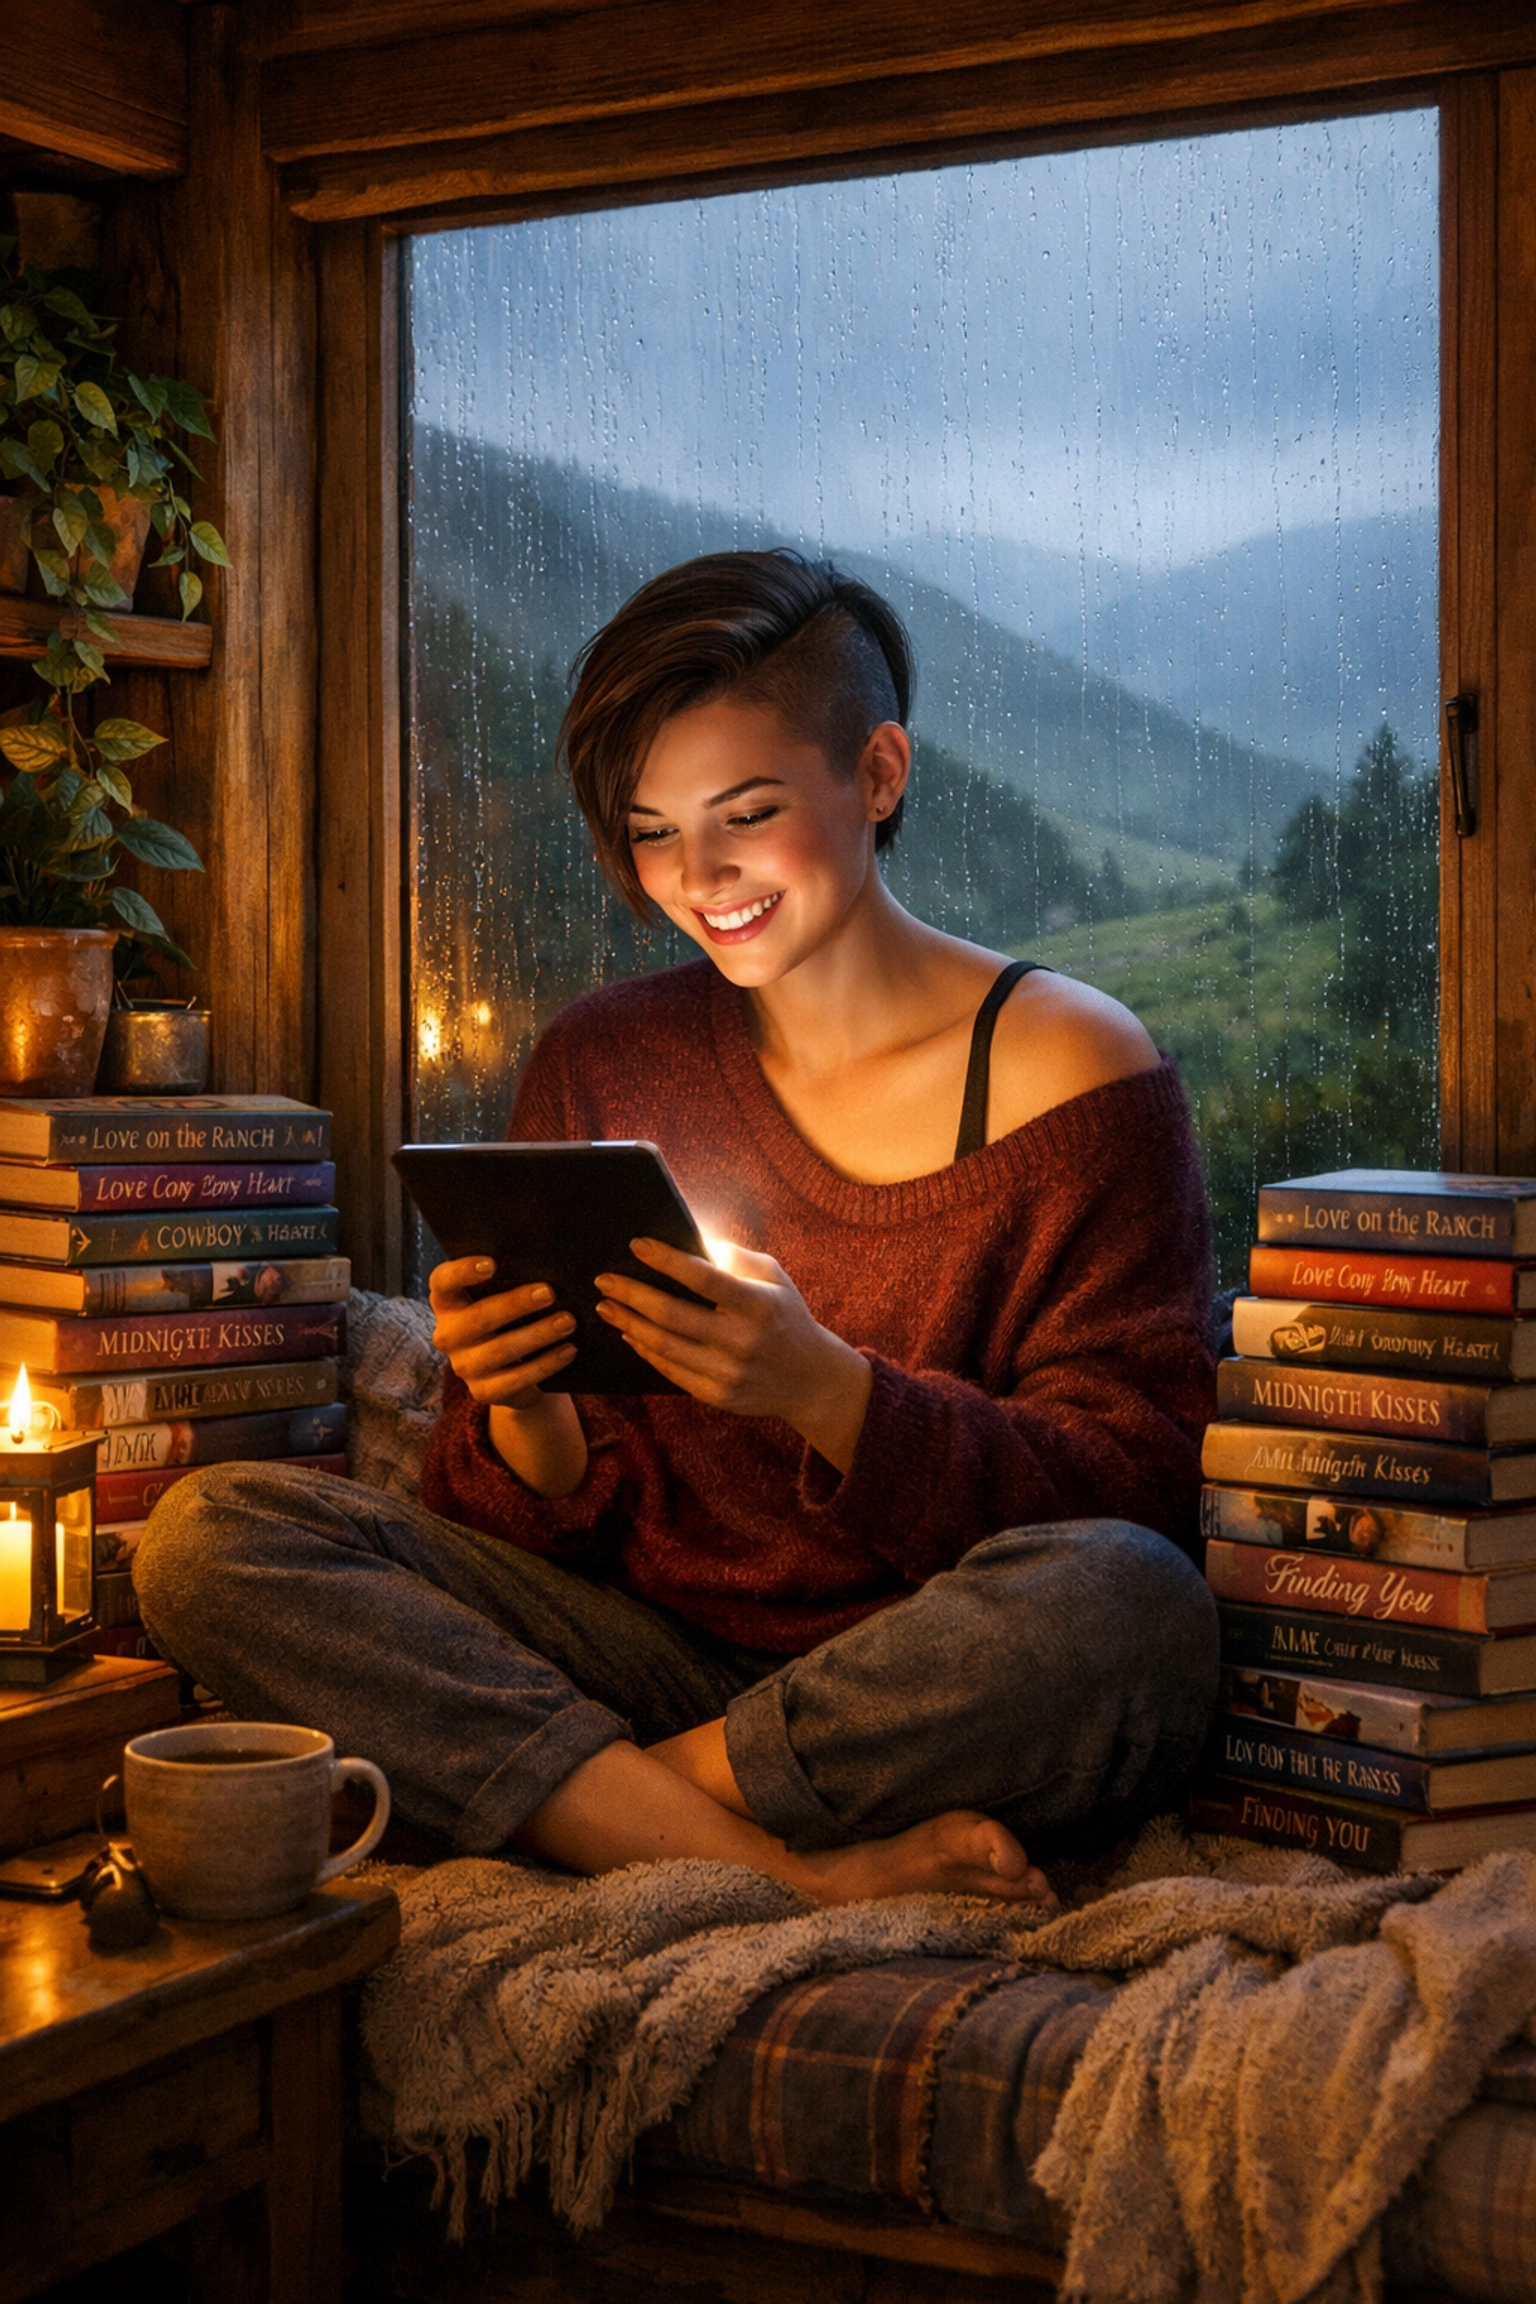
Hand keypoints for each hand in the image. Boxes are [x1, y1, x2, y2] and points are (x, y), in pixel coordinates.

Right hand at [429, 1256, 576, 1407]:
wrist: (515, 1367)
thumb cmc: (511, 1316)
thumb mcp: (505, 1296)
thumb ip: (512, 1280)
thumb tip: (544, 1263)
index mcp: (448, 1301)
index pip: (443, 1281)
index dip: (462, 1271)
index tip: (492, 1264)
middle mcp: (448, 1334)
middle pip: (478, 1317)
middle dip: (516, 1304)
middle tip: (550, 1293)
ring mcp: (463, 1366)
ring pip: (499, 1350)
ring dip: (537, 1334)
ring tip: (568, 1321)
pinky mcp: (483, 1392)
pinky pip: (515, 1379)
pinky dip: (545, 1364)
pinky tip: (568, 1350)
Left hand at [595, 1239, 873, 1471]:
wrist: (810, 1380)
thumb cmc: (785, 1316)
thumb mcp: (774, 1278)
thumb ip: (735, 1257)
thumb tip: (693, 1238)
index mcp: (758, 1305)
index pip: (704, 1278)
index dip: (666, 1260)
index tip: (636, 1245)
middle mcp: (742, 1340)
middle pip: (672, 1315)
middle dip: (631, 1294)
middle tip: (605, 1279)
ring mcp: (728, 1372)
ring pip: (664, 1345)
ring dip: (628, 1322)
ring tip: (606, 1306)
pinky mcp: (717, 1395)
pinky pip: (670, 1371)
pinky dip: (645, 1350)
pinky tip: (630, 1333)